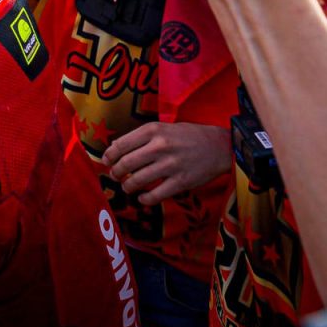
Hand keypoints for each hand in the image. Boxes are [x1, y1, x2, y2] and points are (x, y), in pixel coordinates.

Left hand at [105, 120, 230, 204]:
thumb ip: (142, 137)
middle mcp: (159, 146)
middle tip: (116, 176)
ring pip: (137, 181)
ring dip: (128, 186)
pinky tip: (143, 198)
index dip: (109, 155)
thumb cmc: (189, 135)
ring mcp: (170, 165)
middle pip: (125, 164)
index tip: (107, 161)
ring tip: (128, 186)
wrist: (219, 146)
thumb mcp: (164, 128)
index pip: (121, 144)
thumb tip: (116, 147)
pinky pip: (154, 196)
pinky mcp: (180, 182)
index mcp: (154, 130)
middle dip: (115, 173)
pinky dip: (144, 199)